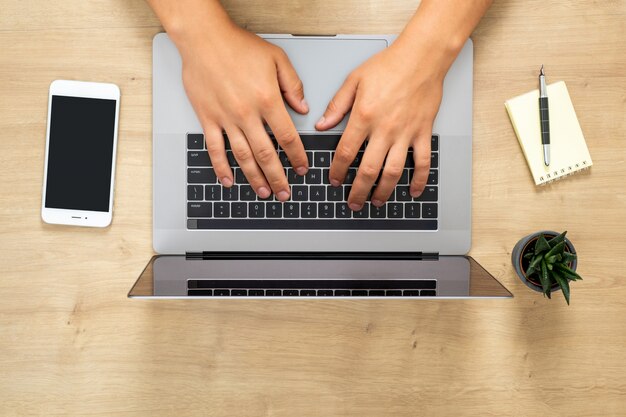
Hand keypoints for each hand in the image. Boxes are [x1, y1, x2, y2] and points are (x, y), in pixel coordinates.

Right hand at [178, 24, 308, 200]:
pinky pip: (215, 149)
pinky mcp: (208, 118)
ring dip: (255, 178)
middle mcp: (247, 114)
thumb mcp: (276, 59)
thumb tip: (303, 108)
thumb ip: (293, 85)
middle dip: (278, 178)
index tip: (302, 169)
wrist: (204, 39)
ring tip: (264, 193)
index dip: (297, 157)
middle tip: (285, 193)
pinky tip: (229, 180)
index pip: (287, 137)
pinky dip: (221, 168)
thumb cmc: (238, 45)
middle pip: (266, 155)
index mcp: (267, 100)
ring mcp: (226, 118)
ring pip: (243, 156)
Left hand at [316, 40, 444, 210]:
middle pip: (368, 169)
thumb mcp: (354, 80)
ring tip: (376, 201)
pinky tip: (413, 191)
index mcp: (364, 117)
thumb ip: (337, 106)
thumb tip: (322, 124)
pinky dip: (419, 179)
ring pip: (393, 171)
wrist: (421, 57)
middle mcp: (384, 129)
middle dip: (358, 191)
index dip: (338, 171)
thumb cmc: (389, 65)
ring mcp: (405, 133)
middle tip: (353, 202)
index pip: (346, 153)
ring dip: (383, 191)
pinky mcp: (423, 132)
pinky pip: (422, 161)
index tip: (335, 180)